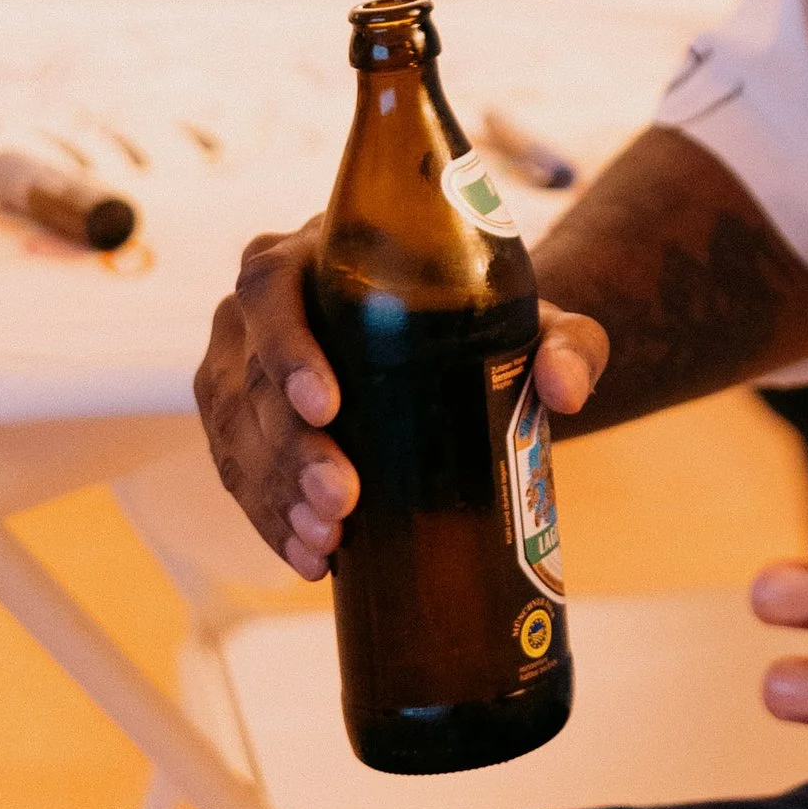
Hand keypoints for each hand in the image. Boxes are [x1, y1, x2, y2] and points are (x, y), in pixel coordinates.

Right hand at [193, 221, 608, 579]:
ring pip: (238, 432)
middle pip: (253, 375)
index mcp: (318, 251)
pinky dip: (271, 518)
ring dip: (276, 494)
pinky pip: (237, 471)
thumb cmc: (487, 319)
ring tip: (330, 540)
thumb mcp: (536, 321)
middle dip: (292, 448)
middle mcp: (263, 302)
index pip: (274, 286)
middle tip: (344, 500)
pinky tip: (311, 557)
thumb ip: (570, 341)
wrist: (461, 350)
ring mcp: (240, 361)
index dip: (287, 348)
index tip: (328, 407)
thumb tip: (566, 389)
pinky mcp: (237, 418)